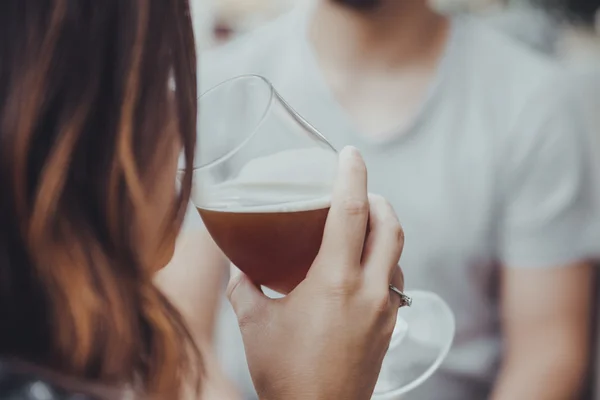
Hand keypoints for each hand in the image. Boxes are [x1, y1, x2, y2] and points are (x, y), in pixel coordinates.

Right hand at [227, 146, 404, 399]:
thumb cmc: (285, 374)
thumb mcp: (255, 326)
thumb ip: (244, 289)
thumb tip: (238, 268)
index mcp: (335, 282)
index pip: (352, 212)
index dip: (353, 176)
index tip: (350, 153)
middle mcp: (369, 291)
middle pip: (391, 226)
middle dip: (379, 199)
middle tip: (359, 192)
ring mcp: (385, 311)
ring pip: (397, 255)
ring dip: (384, 232)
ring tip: (360, 228)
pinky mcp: (389, 328)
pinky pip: (395, 282)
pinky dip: (383, 263)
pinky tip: (361, 271)